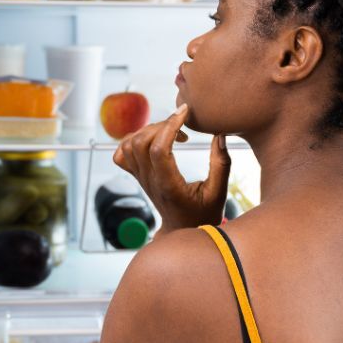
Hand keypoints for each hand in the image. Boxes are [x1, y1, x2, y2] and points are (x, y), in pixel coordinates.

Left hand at [113, 104, 230, 235]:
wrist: (183, 230)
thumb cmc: (203, 213)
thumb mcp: (219, 192)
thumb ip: (221, 164)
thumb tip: (220, 135)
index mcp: (169, 185)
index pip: (158, 149)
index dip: (170, 126)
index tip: (185, 112)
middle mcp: (149, 181)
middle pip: (140, 142)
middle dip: (160, 125)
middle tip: (182, 125)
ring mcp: (140, 179)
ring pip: (128, 144)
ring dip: (148, 130)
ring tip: (170, 132)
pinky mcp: (137, 176)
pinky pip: (122, 153)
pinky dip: (132, 140)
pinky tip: (154, 140)